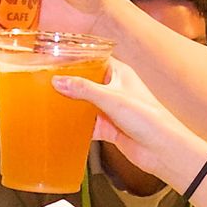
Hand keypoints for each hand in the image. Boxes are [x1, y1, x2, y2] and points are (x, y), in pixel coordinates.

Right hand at [52, 59, 202, 185]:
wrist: (161, 149)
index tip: (57, 57)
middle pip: (87, 82)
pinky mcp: (109, 128)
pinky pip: (88, 125)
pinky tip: (62, 127)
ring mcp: (111, 110)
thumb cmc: (148, 118)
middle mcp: (115, 89)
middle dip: (69, 83)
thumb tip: (58, 81)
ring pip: (85, 104)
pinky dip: (76, 127)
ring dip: (71, 105)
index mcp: (119, 74)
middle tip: (46, 81)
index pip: (95, 59)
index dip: (77, 58)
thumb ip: (83, 89)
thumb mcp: (111, 99)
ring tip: (48, 103)